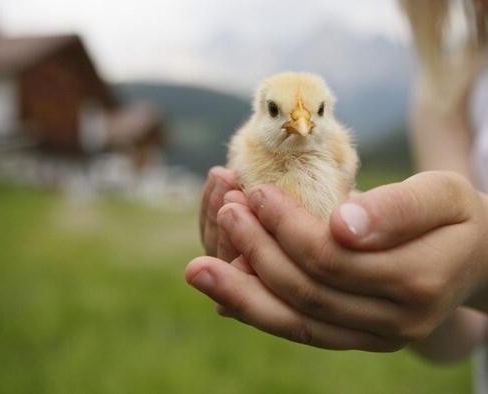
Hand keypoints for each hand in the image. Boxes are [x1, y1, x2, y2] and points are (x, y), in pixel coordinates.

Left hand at [186, 171, 487, 350]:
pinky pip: (299, 330)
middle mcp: (393, 322)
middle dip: (255, 252)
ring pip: (295, 323)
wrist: (475, 258)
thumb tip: (342, 225)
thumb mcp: (443, 195)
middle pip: (305, 293)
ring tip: (198, 270)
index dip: (285, 226)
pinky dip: (258, 312)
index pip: (330, 258)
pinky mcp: (353, 338)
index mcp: (416, 281)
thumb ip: (398, 209)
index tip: (255, 191)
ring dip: (242, 294)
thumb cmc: (455, 217)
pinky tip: (223, 296)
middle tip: (225, 212)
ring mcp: (371, 337)